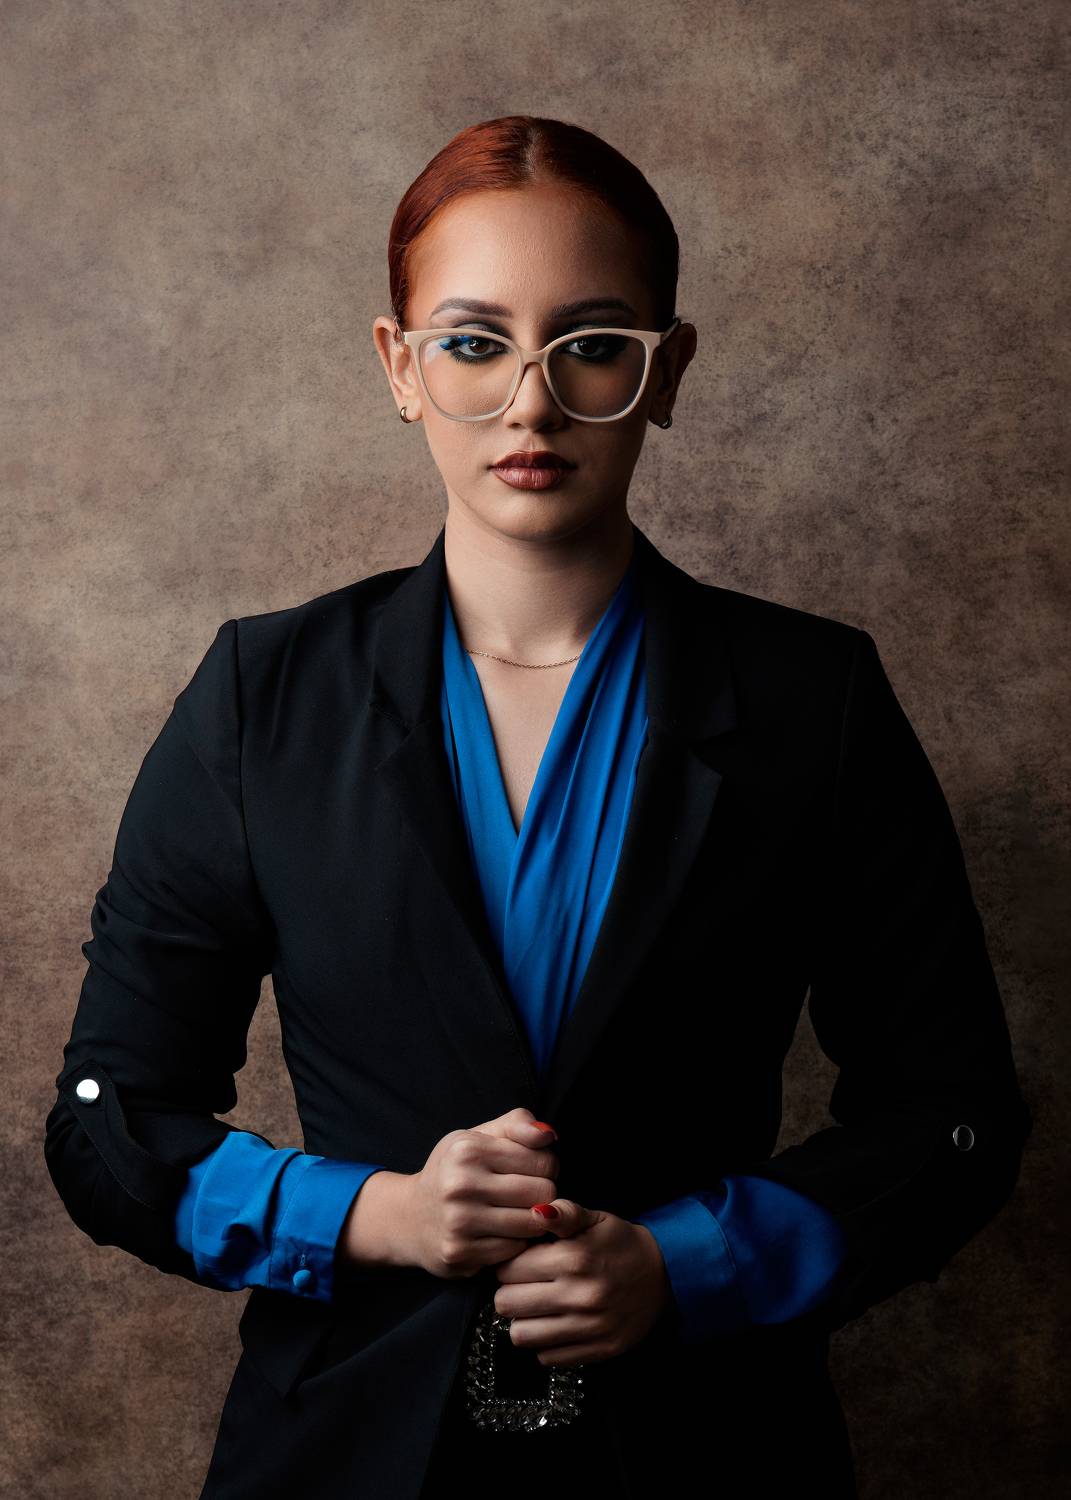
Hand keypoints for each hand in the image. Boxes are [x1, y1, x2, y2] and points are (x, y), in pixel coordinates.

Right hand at [373, 1107, 561, 1278]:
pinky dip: (514, 1243)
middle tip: (525, 1195)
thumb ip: (517, 1124)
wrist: (409, 1217)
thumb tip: (549, 1135)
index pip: (544, 1161)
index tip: (530, 1172)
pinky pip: (515, 1250)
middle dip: (542, 1194)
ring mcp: (459, 1221)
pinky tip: (498, 1234)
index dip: (545, 1167)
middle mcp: (461, 1184)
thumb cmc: (454, 1171)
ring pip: (533, 1224)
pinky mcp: (460, 1252)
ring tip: (515, 1213)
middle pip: (543, 1193)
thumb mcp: (478, 1136)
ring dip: (531, 1221)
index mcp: (468, 1149)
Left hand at [492, 1198, 673, 1366]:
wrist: (665, 1275)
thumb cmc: (621, 1243)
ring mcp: (589, 1328)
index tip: (520, 1263)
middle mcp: (579, 1296)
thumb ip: (564, 1213)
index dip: (509, 1264)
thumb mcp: (595, 1219)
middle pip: (506, 1304)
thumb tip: (534, 1211)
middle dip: (510, 1292)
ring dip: (523, 1321)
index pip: (507, 1269)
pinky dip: (545, 1343)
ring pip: (520, 1335)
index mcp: (574, 1258)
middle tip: (525, 1285)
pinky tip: (556, 1324)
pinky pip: (546, 1357)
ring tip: (536, 1307)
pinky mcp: (598, 1351)